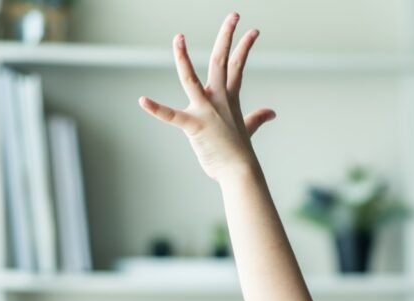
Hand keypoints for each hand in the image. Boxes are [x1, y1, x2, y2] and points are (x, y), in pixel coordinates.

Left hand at [138, 13, 275, 182]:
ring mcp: (206, 111)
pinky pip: (172, 116)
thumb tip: (271, 112)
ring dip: (183, 58)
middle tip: (234, 15)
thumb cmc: (238, 153)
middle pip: (221, 61)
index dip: (245, 46)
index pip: (237, 66)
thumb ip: (257, 118)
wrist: (239, 172)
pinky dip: (157, 109)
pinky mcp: (194, 126)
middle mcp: (218, 99)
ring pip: (191, 79)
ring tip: (178, 37)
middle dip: (227, 36)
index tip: (253, 30)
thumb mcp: (248, 130)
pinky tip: (143, 100)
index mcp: (228, 98)